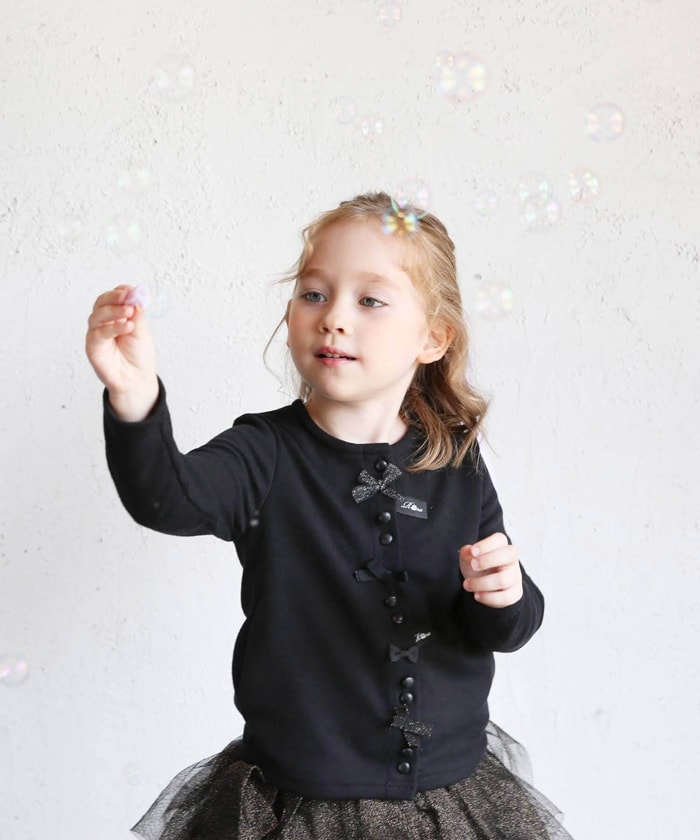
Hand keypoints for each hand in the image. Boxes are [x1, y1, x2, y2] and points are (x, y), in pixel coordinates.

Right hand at [85, 285, 158, 420]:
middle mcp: (104, 322)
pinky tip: (127, 326)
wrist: (137, 379)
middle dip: (113, 298)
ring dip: (113, 311)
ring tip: (129, 313)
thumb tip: (135, 297)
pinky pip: (98, 333)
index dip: (121, 292)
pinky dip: (112, 327)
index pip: (113, 298)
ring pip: (97, 315)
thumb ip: (137, 315)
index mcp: (116, 316)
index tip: (131, 291)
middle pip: (101, 303)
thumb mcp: (142, 332)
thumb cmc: (139, 356)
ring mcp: (96, 334)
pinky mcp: (93, 346)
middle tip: (127, 297)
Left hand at [459, 533, 522, 607]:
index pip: (499, 539)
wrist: (484, 586)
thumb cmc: (478, 567)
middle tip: (473, 565)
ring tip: (466, 585)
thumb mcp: (468, 558)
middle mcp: (511, 559)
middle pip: (509, 555)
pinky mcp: (514, 593)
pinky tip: (476, 595)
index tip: (473, 552)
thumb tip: (469, 551)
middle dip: (488, 560)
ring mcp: (515, 576)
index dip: (486, 545)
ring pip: (503, 579)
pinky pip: (505, 597)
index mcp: (501, 546)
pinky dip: (488, 598)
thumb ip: (467, 552)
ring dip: (481, 583)